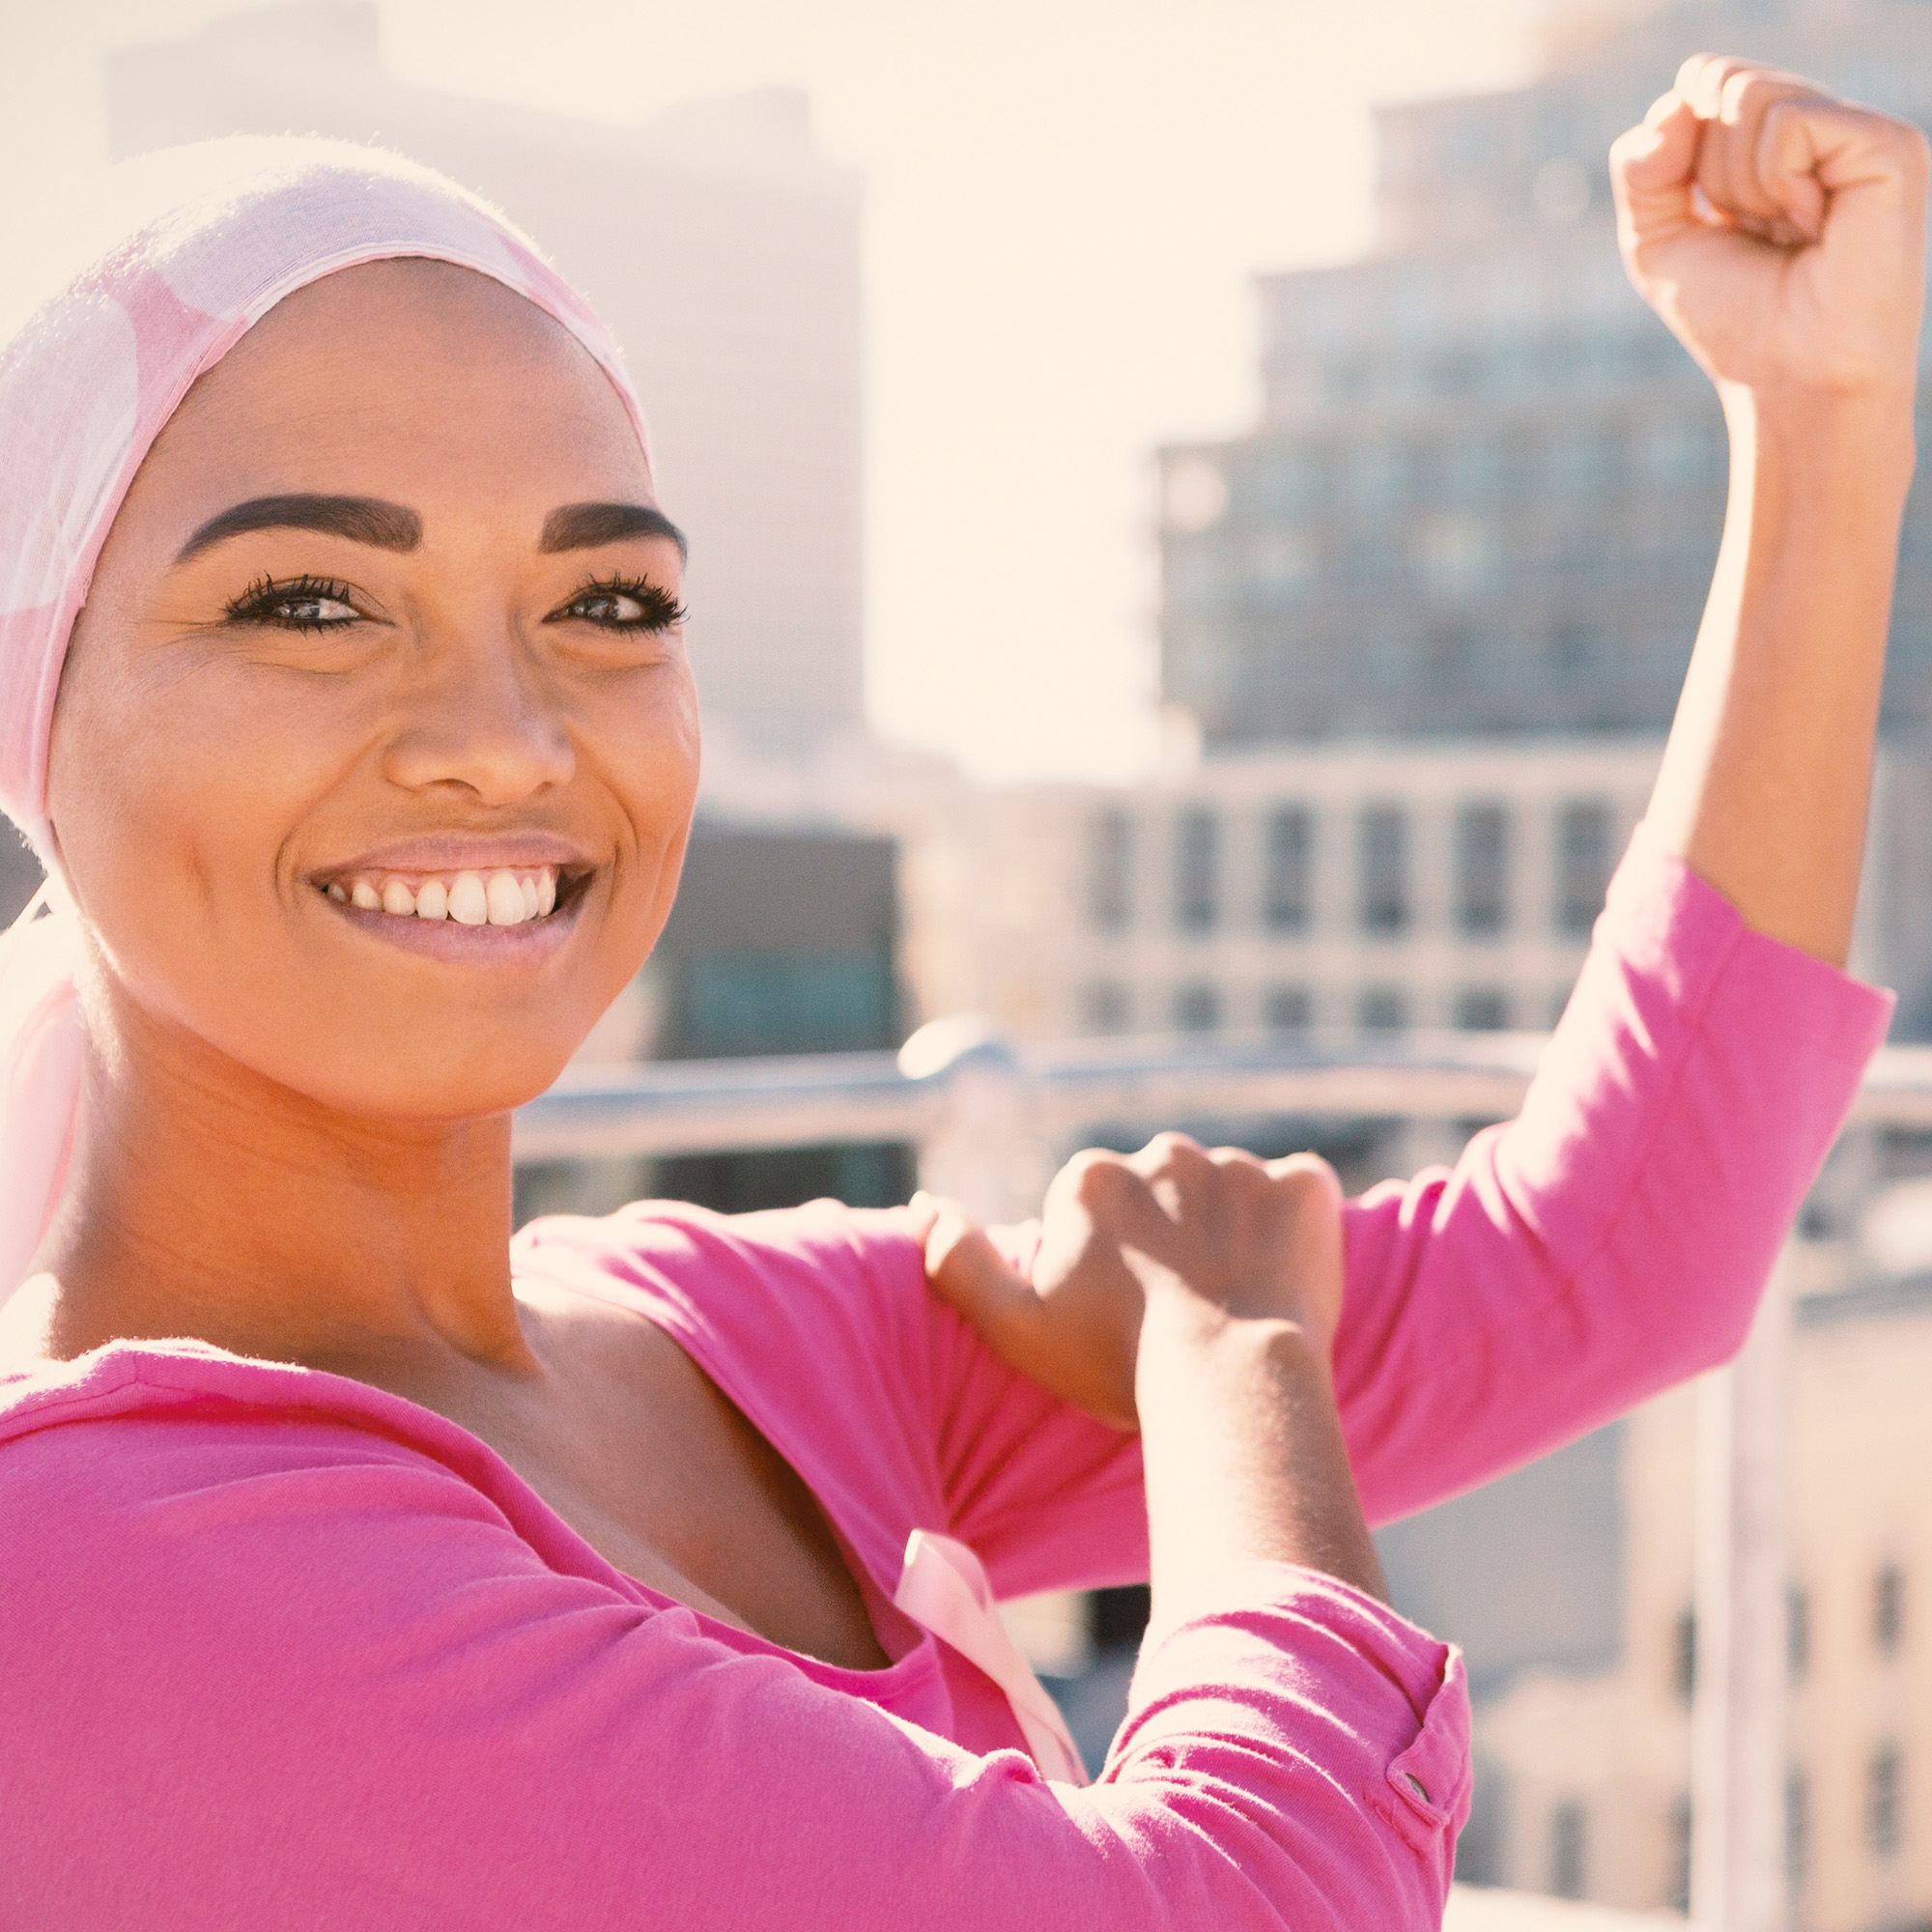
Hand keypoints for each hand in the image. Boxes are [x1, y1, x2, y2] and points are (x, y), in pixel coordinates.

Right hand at [909, 1134, 1343, 1432]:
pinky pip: (1303, 1195)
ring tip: (1240, 1305)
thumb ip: (958, 1260)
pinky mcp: (1306, 1185)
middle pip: (1165, 1191)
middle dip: (1173, 1237)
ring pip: (1233, 1194)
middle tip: (1186, 1311)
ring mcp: (1240, 1164)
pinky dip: (1300, 1229)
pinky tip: (1290, 1281)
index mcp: (1090, 1176)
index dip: (1110, 1264)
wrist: (1231, 1382)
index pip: (1096, 1209)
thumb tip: (923, 1204)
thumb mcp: (1015, 1323)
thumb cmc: (1117, 1361)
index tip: (1125, 1314)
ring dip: (1236, 1233)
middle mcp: (1163, 1151)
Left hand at [1609, 54, 1927, 397]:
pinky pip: (1790, 122)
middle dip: (1709, 174)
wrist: (1790, 381)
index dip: (1679, 150)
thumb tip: (1676, 101)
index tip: (1717, 219)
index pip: (1702, 81)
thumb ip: (1642, 166)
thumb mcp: (1657, 241)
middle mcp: (1824, 126)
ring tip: (1789, 234)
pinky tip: (1815, 226)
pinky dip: (1777, 184)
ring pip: (1749, 96)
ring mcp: (1860, 131)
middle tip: (1755, 232)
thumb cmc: (1734, 321)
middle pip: (1719, 84)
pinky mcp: (1889, 145)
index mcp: (1778, 141)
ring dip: (1740, 185)